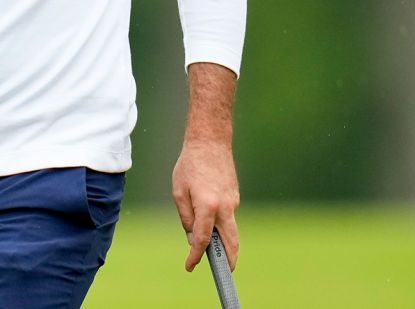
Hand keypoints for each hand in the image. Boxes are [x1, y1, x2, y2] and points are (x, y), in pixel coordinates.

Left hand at [172, 138, 239, 272]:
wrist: (210, 142)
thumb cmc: (190, 164)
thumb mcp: (179, 191)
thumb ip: (186, 216)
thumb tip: (193, 236)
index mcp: (207, 206)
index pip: (203, 239)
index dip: (196, 256)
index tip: (190, 266)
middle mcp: (225, 207)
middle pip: (231, 242)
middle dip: (229, 260)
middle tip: (224, 272)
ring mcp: (233, 202)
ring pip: (232, 230)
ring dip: (225, 242)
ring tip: (212, 249)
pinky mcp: (235, 196)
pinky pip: (229, 216)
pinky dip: (221, 223)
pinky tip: (209, 217)